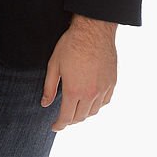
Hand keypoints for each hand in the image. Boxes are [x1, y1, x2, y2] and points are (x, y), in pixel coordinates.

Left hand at [41, 15, 117, 130]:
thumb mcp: (54, 64)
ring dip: (84, 113)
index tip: (55, 127)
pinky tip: (91, 100)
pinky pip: (105, 101)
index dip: (59, 125)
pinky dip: (97, 105)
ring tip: (76, 108)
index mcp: (74, 91)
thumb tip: (45, 104)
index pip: (66, 117)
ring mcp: (103, 89)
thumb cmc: (71, 44)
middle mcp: (90, 93)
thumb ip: (49, 87)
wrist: (93, 30)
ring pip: (93, 111)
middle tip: (63, 117)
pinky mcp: (112, 82)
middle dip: (70, 120)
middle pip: (80, 117)